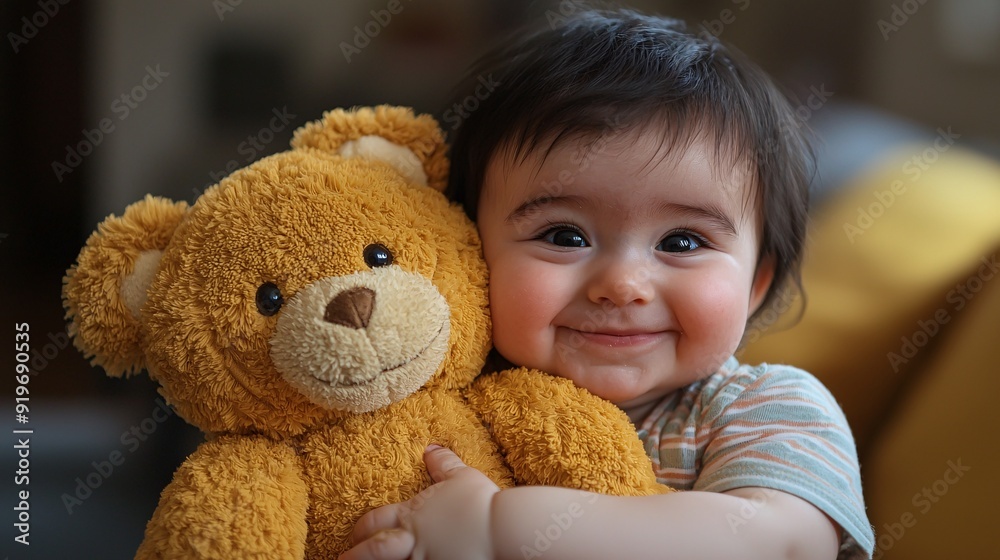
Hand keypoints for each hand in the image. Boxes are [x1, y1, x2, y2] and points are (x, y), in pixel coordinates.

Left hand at [339, 445, 499, 559]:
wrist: (501, 528)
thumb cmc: (481, 502)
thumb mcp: (460, 476)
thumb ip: (442, 463)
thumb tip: (430, 448)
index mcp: (412, 515)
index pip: (375, 521)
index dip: (360, 529)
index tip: (353, 535)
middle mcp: (411, 541)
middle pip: (371, 551)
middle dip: (355, 555)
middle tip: (344, 559)